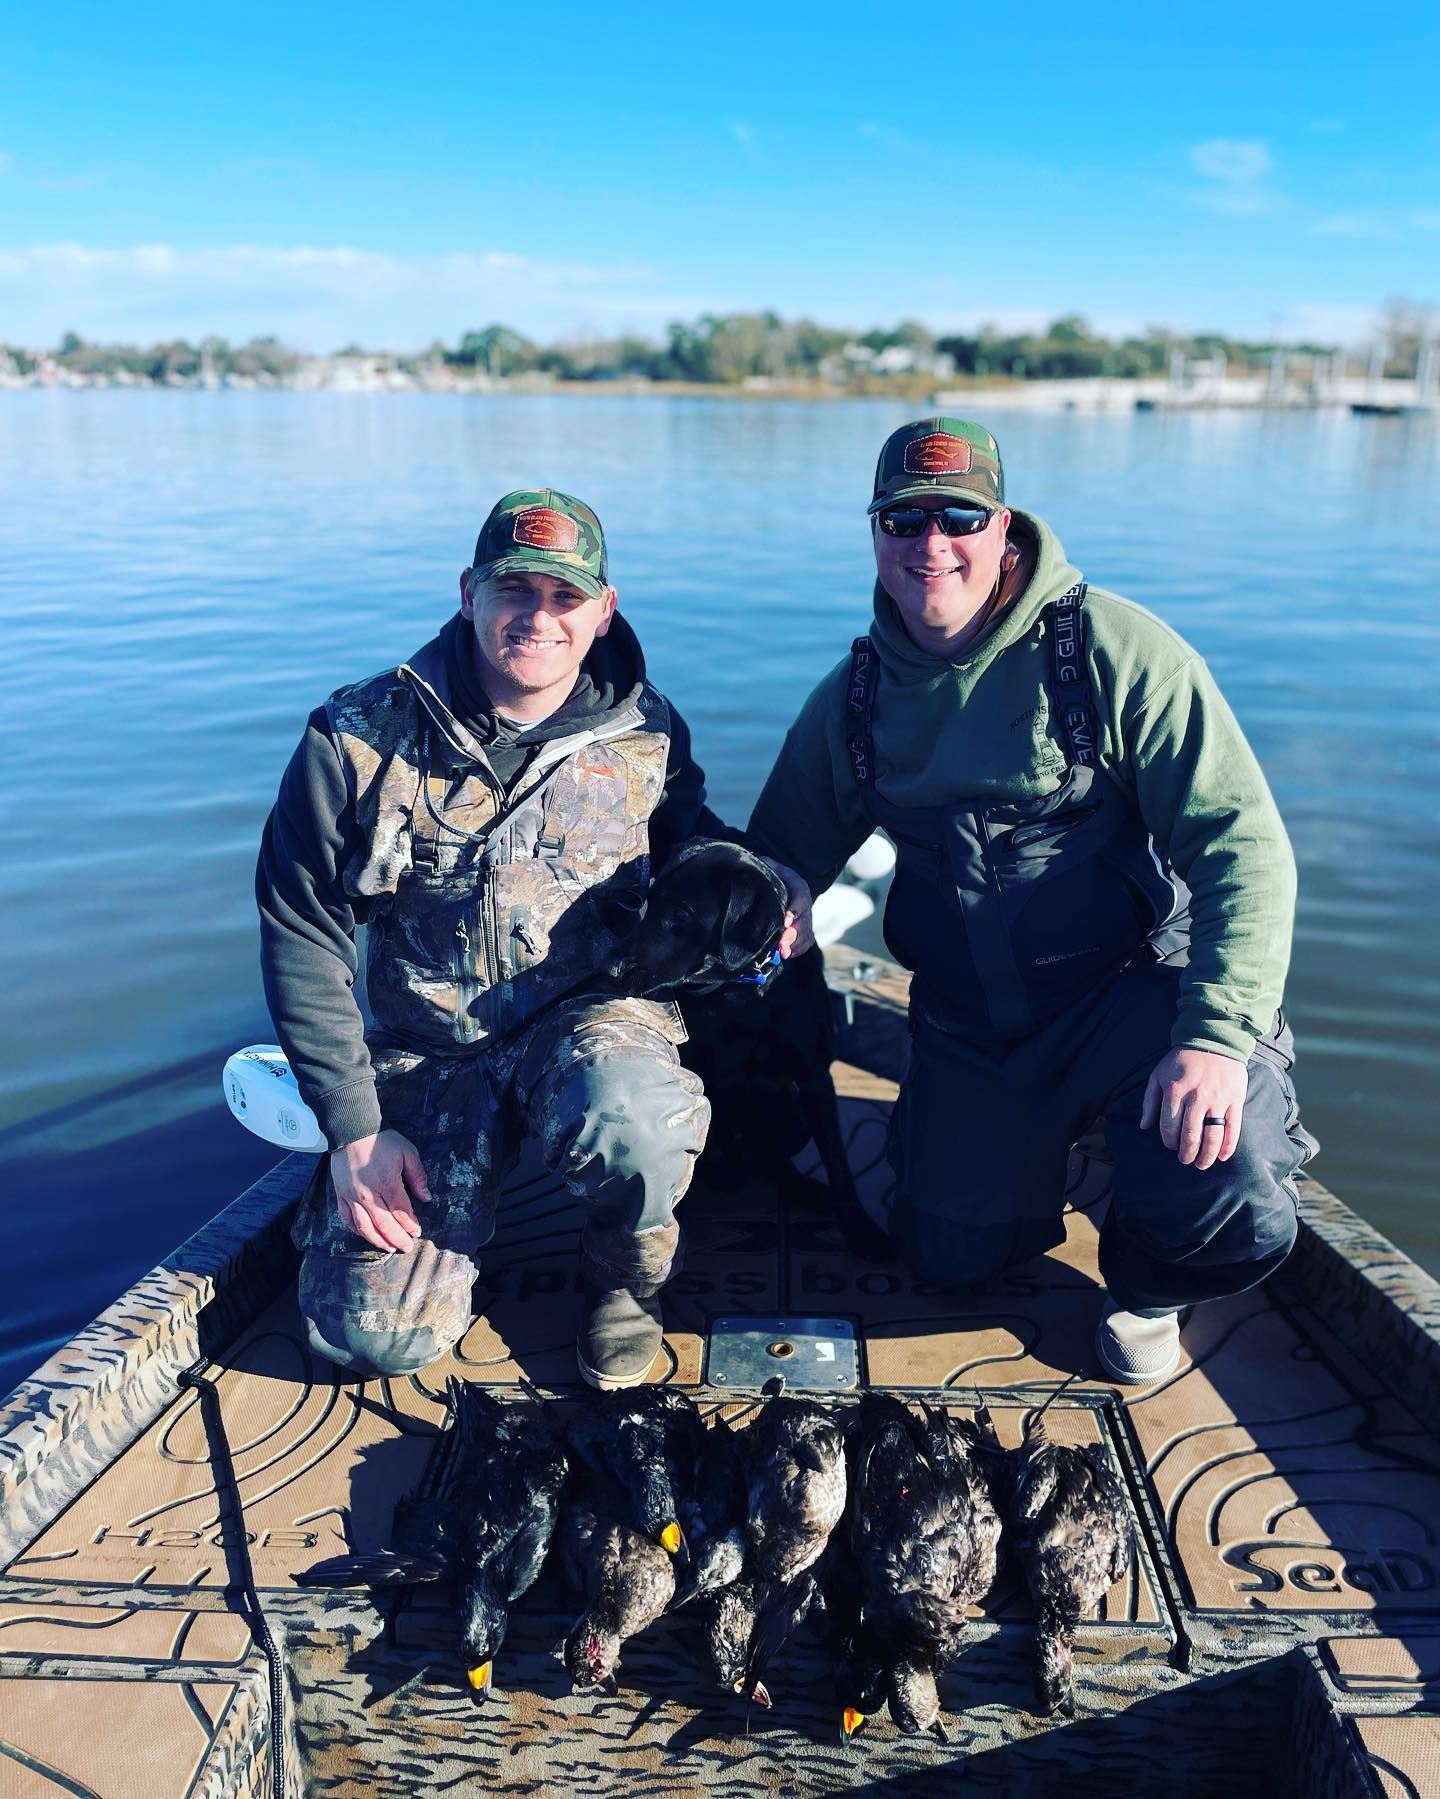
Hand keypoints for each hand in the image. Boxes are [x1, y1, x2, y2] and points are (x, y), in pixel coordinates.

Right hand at [330, 1128, 431, 1251]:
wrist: (352, 1130)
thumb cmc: (382, 1140)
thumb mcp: (407, 1152)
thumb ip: (418, 1176)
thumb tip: (426, 1197)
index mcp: (387, 1183)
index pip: (401, 1211)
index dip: (410, 1225)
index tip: (417, 1232)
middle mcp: (368, 1194)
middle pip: (384, 1224)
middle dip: (397, 1238)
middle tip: (406, 1247)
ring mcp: (351, 1196)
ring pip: (364, 1226)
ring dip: (378, 1240)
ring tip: (389, 1248)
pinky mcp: (340, 1195)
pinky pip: (347, 1218)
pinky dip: (356, 1230)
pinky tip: (366, 1235)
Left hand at [759, 858, 814, 957]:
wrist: (789, 886)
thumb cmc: (779, 877)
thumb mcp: (776, 868)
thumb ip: (770, 866)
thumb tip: (759, 859)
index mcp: (800, 889)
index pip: (801, 900)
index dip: (794, 911)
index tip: (785, 921)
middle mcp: (806, 905)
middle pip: (803, 922)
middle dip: (793, 934)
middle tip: (782, 944)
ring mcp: (807, 919)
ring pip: (806, 934)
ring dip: (795, 945)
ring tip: (783, 953)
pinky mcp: (805, 929)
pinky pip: (806, 942)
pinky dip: (798, 949)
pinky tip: (788, 954)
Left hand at [1140, 1048, 1247, 1168]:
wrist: (1214, 1041)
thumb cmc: (1182, 1060)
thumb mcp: (1158, 1075)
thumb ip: (1150, 1101)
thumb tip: (1144, 1127)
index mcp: (1175, 1091)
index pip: (1170, 1126)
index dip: (1169, 1141)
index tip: (1170, 1146)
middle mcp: (1196, 1097)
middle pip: (1191, 1135)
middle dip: (1187, 1153)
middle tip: (1185, 1160)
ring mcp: (1218, 1100)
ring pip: (1212, 1135)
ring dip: (1206, 1155)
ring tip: (1201, 1164)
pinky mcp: (1235, 1100)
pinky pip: (1233, 1128)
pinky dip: (1228, 1146)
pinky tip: (1222, 1156)